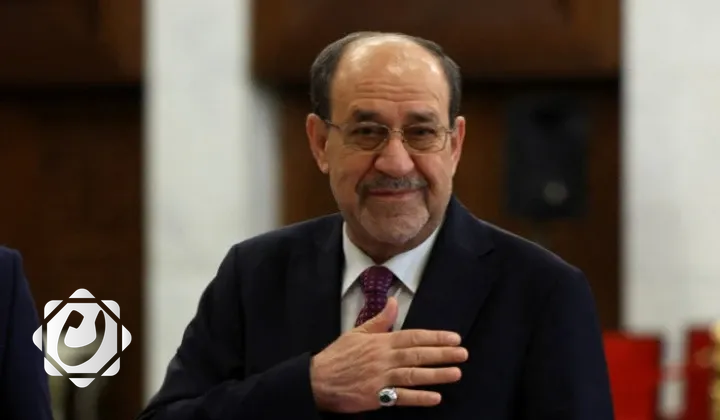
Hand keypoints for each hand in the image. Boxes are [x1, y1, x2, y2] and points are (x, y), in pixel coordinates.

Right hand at [309, 297, 467, 412]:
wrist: (317, 380)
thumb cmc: (337, 356)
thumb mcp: (357, 332)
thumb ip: (379, 319)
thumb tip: (393, 301)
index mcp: (380, 341)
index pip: (413, 337)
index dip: (435, 337)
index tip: (453, 338)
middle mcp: (383, 358)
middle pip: (417, 355)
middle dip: (442, 354)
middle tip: (463, 353)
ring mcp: (380, 378)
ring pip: (413, 375)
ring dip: (436, 374)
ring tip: (456, 373)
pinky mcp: (376, 397)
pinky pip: (401, 397)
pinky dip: (418, 398)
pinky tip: (435, 397)